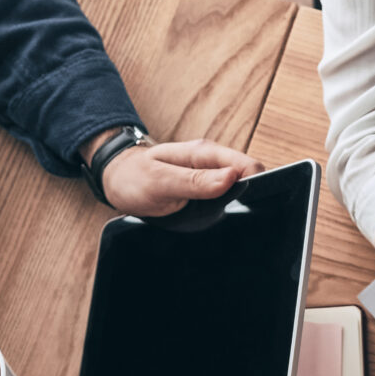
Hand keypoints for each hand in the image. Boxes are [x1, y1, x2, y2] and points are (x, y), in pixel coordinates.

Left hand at [100, 138, 261, 217]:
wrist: (117, 179)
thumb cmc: (134, 177)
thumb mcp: (160, 182)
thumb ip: (195, 182)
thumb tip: (231, 179)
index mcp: (205, 154)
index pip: (248, 166)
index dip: (257, 186)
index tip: (250, 205)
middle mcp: (212, 163)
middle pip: (251, 180)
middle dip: (252, 198)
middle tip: (237, 218)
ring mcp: (211, 177)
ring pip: (242, 192)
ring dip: (241, 207)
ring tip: (228, 222)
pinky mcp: (207, 191)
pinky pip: (228, 200)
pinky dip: (229, 210)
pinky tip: (220, 221)